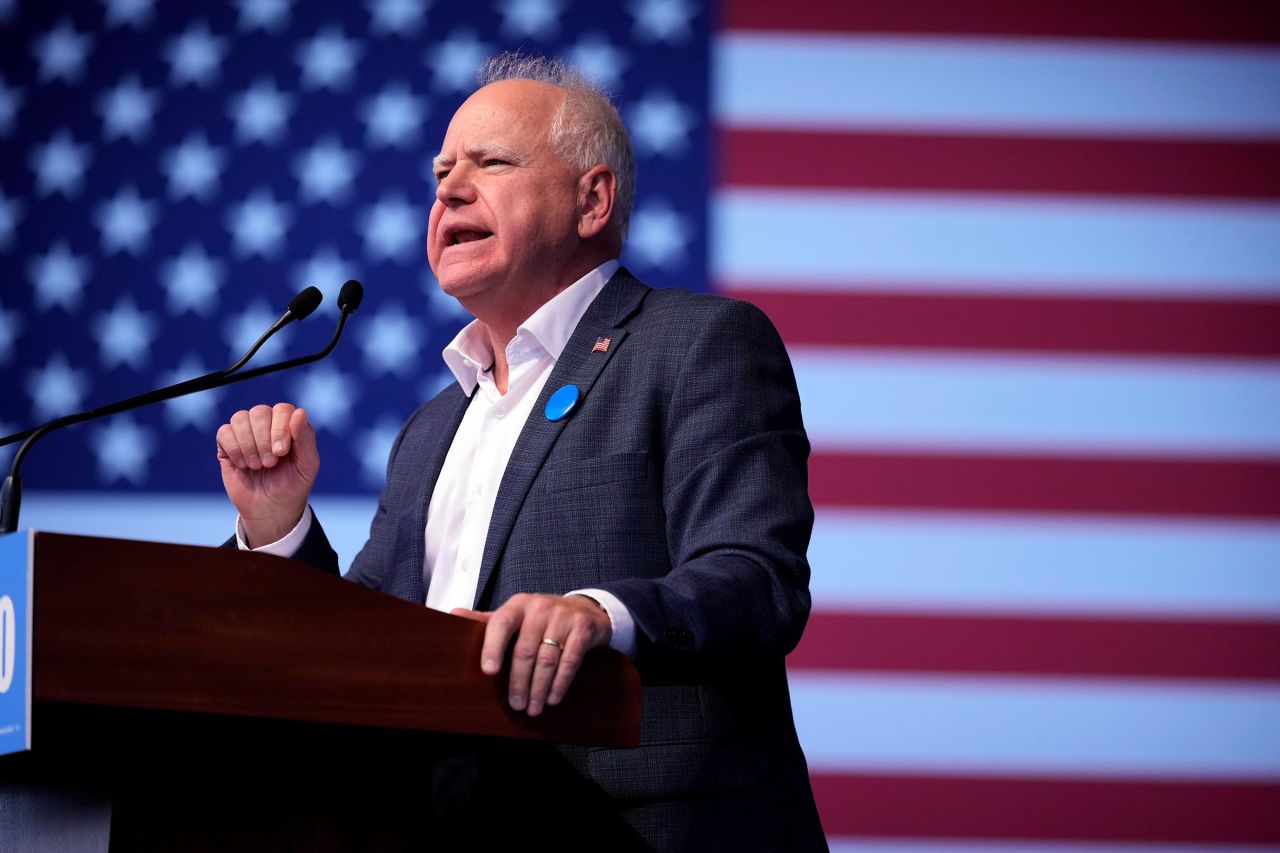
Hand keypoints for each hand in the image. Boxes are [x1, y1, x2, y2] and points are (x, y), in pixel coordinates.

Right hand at [216, 403, 318, 546]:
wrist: (270, 510)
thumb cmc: (292, 485)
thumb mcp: (307, 465)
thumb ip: (306, 438)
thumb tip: (300, 412)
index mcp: (288, 425)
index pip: (282, 409)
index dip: (280, 429)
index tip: (282, 453)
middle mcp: (267, 424)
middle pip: (259, 412)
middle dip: (263, 440)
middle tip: (270, 463)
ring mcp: (246, 433)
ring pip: (240, 418)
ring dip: (249, 445)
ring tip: (257, 466)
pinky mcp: (227, 444)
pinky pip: (224, 432)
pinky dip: (234, 450)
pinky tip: (243, 465)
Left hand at [452, 594, 611, 716]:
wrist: (585, 610)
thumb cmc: (541, 619)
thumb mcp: (514, 616)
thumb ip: (486, 620)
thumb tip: (453, 614)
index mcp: (518, 605)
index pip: (500, 624)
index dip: (493, 647)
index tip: (488, 672)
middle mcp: (540, 607)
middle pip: (524, 650)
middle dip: (518, 682)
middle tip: (516, 705)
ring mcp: (563, 617)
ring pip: (547, 659)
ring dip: (538, 688)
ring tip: (532, 708)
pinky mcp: (583, 629)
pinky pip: (569, 660)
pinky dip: (560, 683)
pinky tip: (552, 698)